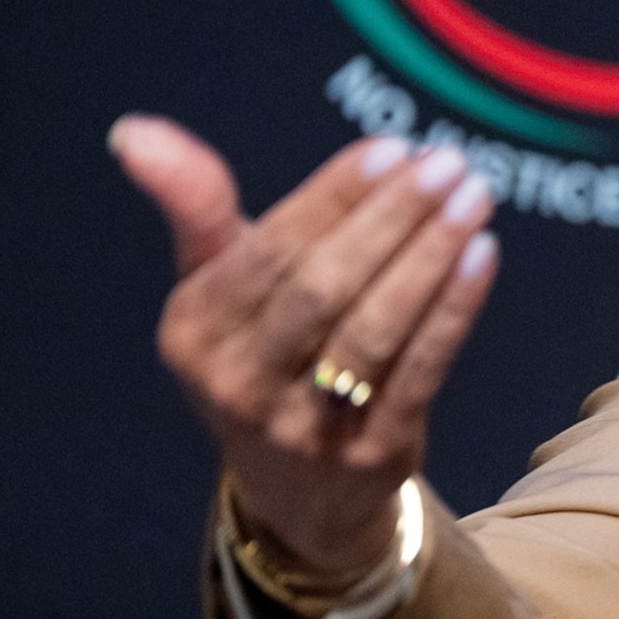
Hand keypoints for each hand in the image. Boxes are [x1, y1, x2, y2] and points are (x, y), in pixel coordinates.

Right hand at [110, 116, 498, 579]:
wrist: (295, 488)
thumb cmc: (259, 351)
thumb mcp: (215, 285)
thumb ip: (195, 206)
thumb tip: (137, 130)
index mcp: (195, 331)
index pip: (269, 252)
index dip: (332, 198)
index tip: (391, 149)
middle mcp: (239, 383)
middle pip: (323, 288)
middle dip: (390, 219)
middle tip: (447, 163)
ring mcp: (305, 425)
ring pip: (376, 329)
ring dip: (430, 256)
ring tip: (473, 197)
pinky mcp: (371, 451)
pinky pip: (419, 370)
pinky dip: (454, 310)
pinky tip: (482, 254)